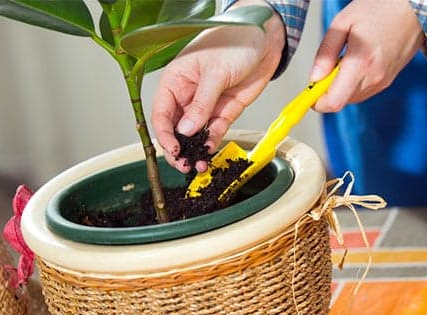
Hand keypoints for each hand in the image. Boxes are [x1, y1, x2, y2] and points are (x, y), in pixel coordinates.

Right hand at [151, 0, 284, 172]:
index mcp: (175, 81)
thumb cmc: (235, 41)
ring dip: (195, 150)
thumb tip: (186, 131)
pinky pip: (213, 131)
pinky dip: (211, 143)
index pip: (162, 113)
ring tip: (198, 165)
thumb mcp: (215, 73)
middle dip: (178, 148)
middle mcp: (187, 95)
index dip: (164, 134)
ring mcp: (205, 104)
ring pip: (194, 134)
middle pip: (175, 128)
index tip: (173, 150)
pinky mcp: (224, 110)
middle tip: (184, 165)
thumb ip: (201, 104)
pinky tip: (210, 152)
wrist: (265, 37)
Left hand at [310, 0, 423, 112]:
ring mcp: (383, 81)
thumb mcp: (343, 23)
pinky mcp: (388, 80)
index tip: (309, 92)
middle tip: (327, 67)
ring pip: (351, 98)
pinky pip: (363, 91)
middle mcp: (374, 78)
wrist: (414, 7)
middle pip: (341, 102)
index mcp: (361, 64)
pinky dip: (353, 83)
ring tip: (345, 60)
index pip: (334, 102)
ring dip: (341, 87)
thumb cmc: (380, 8)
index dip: (317, 102)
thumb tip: (314, 78)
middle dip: (328, 90)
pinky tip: (356, 62)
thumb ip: (325, 53)